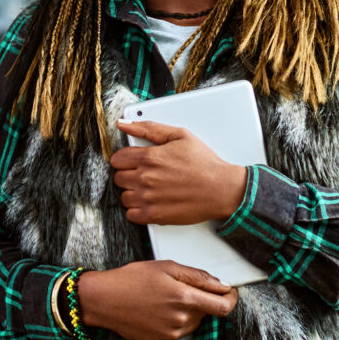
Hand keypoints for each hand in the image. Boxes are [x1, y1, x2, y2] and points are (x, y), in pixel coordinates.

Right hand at [77, 260, 238, 339]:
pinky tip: (157, 311)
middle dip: (202, 300)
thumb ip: (198, 277)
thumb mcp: (167, 267)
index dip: (230, 298)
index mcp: (184, 299)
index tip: (229, 292)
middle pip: (207, 313)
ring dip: (188, 311)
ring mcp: (171, 335)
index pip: (223, 307)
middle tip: (181, 287)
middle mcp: (181, 321)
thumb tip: (221, 285)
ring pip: (193, 322)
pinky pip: (179, 332)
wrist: (103, 300)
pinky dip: (175, 321)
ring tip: (164, 298)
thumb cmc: (132, 279)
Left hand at [112, 120, 247, 224]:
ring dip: (132, 193)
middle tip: (144, 175)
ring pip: (123, 197)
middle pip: (118, 178)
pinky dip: (137, 210)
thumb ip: (149, 128)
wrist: (221, 188)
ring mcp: (148, 198)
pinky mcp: (154, 215)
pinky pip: (131, 214)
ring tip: (149, 189)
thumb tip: (123, 123)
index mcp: (149, 157)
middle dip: (128, 175)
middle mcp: (145, 178)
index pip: (117, 159)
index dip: (124, 159)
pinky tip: (150, 202)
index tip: (132, 162)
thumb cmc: (204, 163)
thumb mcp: (179, 135)